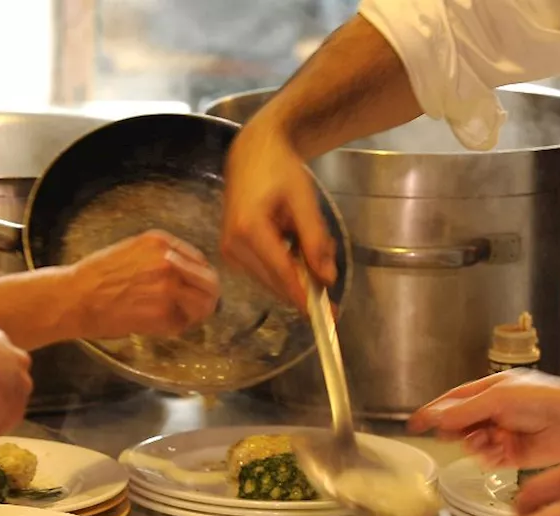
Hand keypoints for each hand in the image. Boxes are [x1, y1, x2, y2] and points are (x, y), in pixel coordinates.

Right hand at [67, 230, 219, 338]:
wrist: (75, 296)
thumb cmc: (96, 276)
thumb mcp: (132, 249)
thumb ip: (162, 257)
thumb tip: (187, 274)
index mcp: (161, 242)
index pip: (199, 261)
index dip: (200, 279)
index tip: (195, 289)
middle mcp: (169, 261)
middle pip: (210, 282)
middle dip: (208, 298)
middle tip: (201, 309)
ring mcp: (168, 287)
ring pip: (203, 304)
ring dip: (195, 314)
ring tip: (179, 319)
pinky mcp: (163, 312)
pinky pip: (182, 323)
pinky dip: (174, 327)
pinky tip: (157, 325)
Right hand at [221, 124, 334, 309]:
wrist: (252, 155)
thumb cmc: (279, 171)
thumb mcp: (304, 201)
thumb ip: (315, 240)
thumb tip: (327, 278)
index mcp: (249, 228)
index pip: (282, 273)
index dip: (306, 296)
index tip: (328, 315)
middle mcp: (233, 245)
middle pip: (276, 282)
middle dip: (305, 287)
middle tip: (330, 283)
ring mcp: (229, 251)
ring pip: (272, 281)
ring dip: (296, 275)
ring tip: (311, 247)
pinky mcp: (232, 254)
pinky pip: (265, 273)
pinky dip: (285, 268)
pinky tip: (295, 247)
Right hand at [406, 369, 559, 468]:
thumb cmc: (545, 400)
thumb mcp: (499, 398)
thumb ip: (466, 410)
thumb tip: (438, 417)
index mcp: (493, 389)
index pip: (454, 400)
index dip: (434, 411)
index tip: (415, 423)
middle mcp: (496, 411)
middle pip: (460, 424)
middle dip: (456, 431)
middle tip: (454, 435)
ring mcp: (503, 433)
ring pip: (471, 443)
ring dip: (474, 445)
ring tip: (486, 442)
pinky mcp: (512, 455)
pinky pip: (487, 458)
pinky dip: (488, 457)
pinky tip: (497, 453)